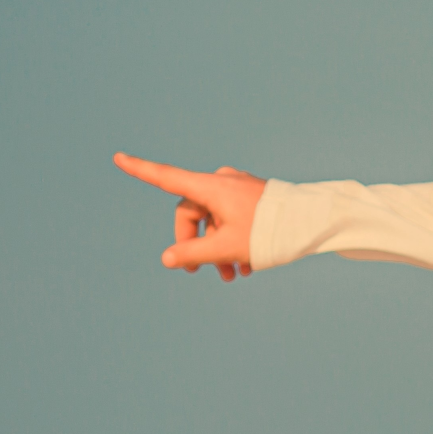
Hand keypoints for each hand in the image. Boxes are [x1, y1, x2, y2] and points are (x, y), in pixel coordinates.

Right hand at [112, 153, 264, 280]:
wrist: (314, 221)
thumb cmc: (270, 232)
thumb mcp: (227, 248)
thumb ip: (193, 254)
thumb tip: (168, 259)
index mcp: (211, 188)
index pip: (166, 177)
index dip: (140, 169)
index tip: (118, 157)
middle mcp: (221, 182)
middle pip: (192, 213)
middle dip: (195, 245)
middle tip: (201, 273)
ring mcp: (238, 189)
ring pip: (215, 221)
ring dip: (217, 250)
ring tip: (232, 277)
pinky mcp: (252, 198)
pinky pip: (232, 219)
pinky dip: (234, 241)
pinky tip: (246, 267)